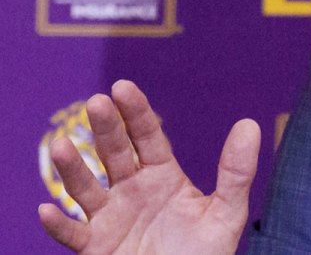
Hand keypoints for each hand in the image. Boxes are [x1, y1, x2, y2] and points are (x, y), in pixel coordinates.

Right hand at [38, 80, 260, 253]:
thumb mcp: (226, 213)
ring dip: (72, 169)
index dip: (135, 112)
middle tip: (98, 101)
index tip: (122, 87)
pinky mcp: (95, 249)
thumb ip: (236, 172)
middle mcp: (131, 191)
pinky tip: (46, 210)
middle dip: (106, 128)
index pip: (147, 137)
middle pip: (115, 154)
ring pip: (86, 189)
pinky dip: (58, 225)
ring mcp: (110, 219)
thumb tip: (250, 124)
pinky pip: (73, 235)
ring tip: (60, 147)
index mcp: (162, 176)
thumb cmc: (204, 254)